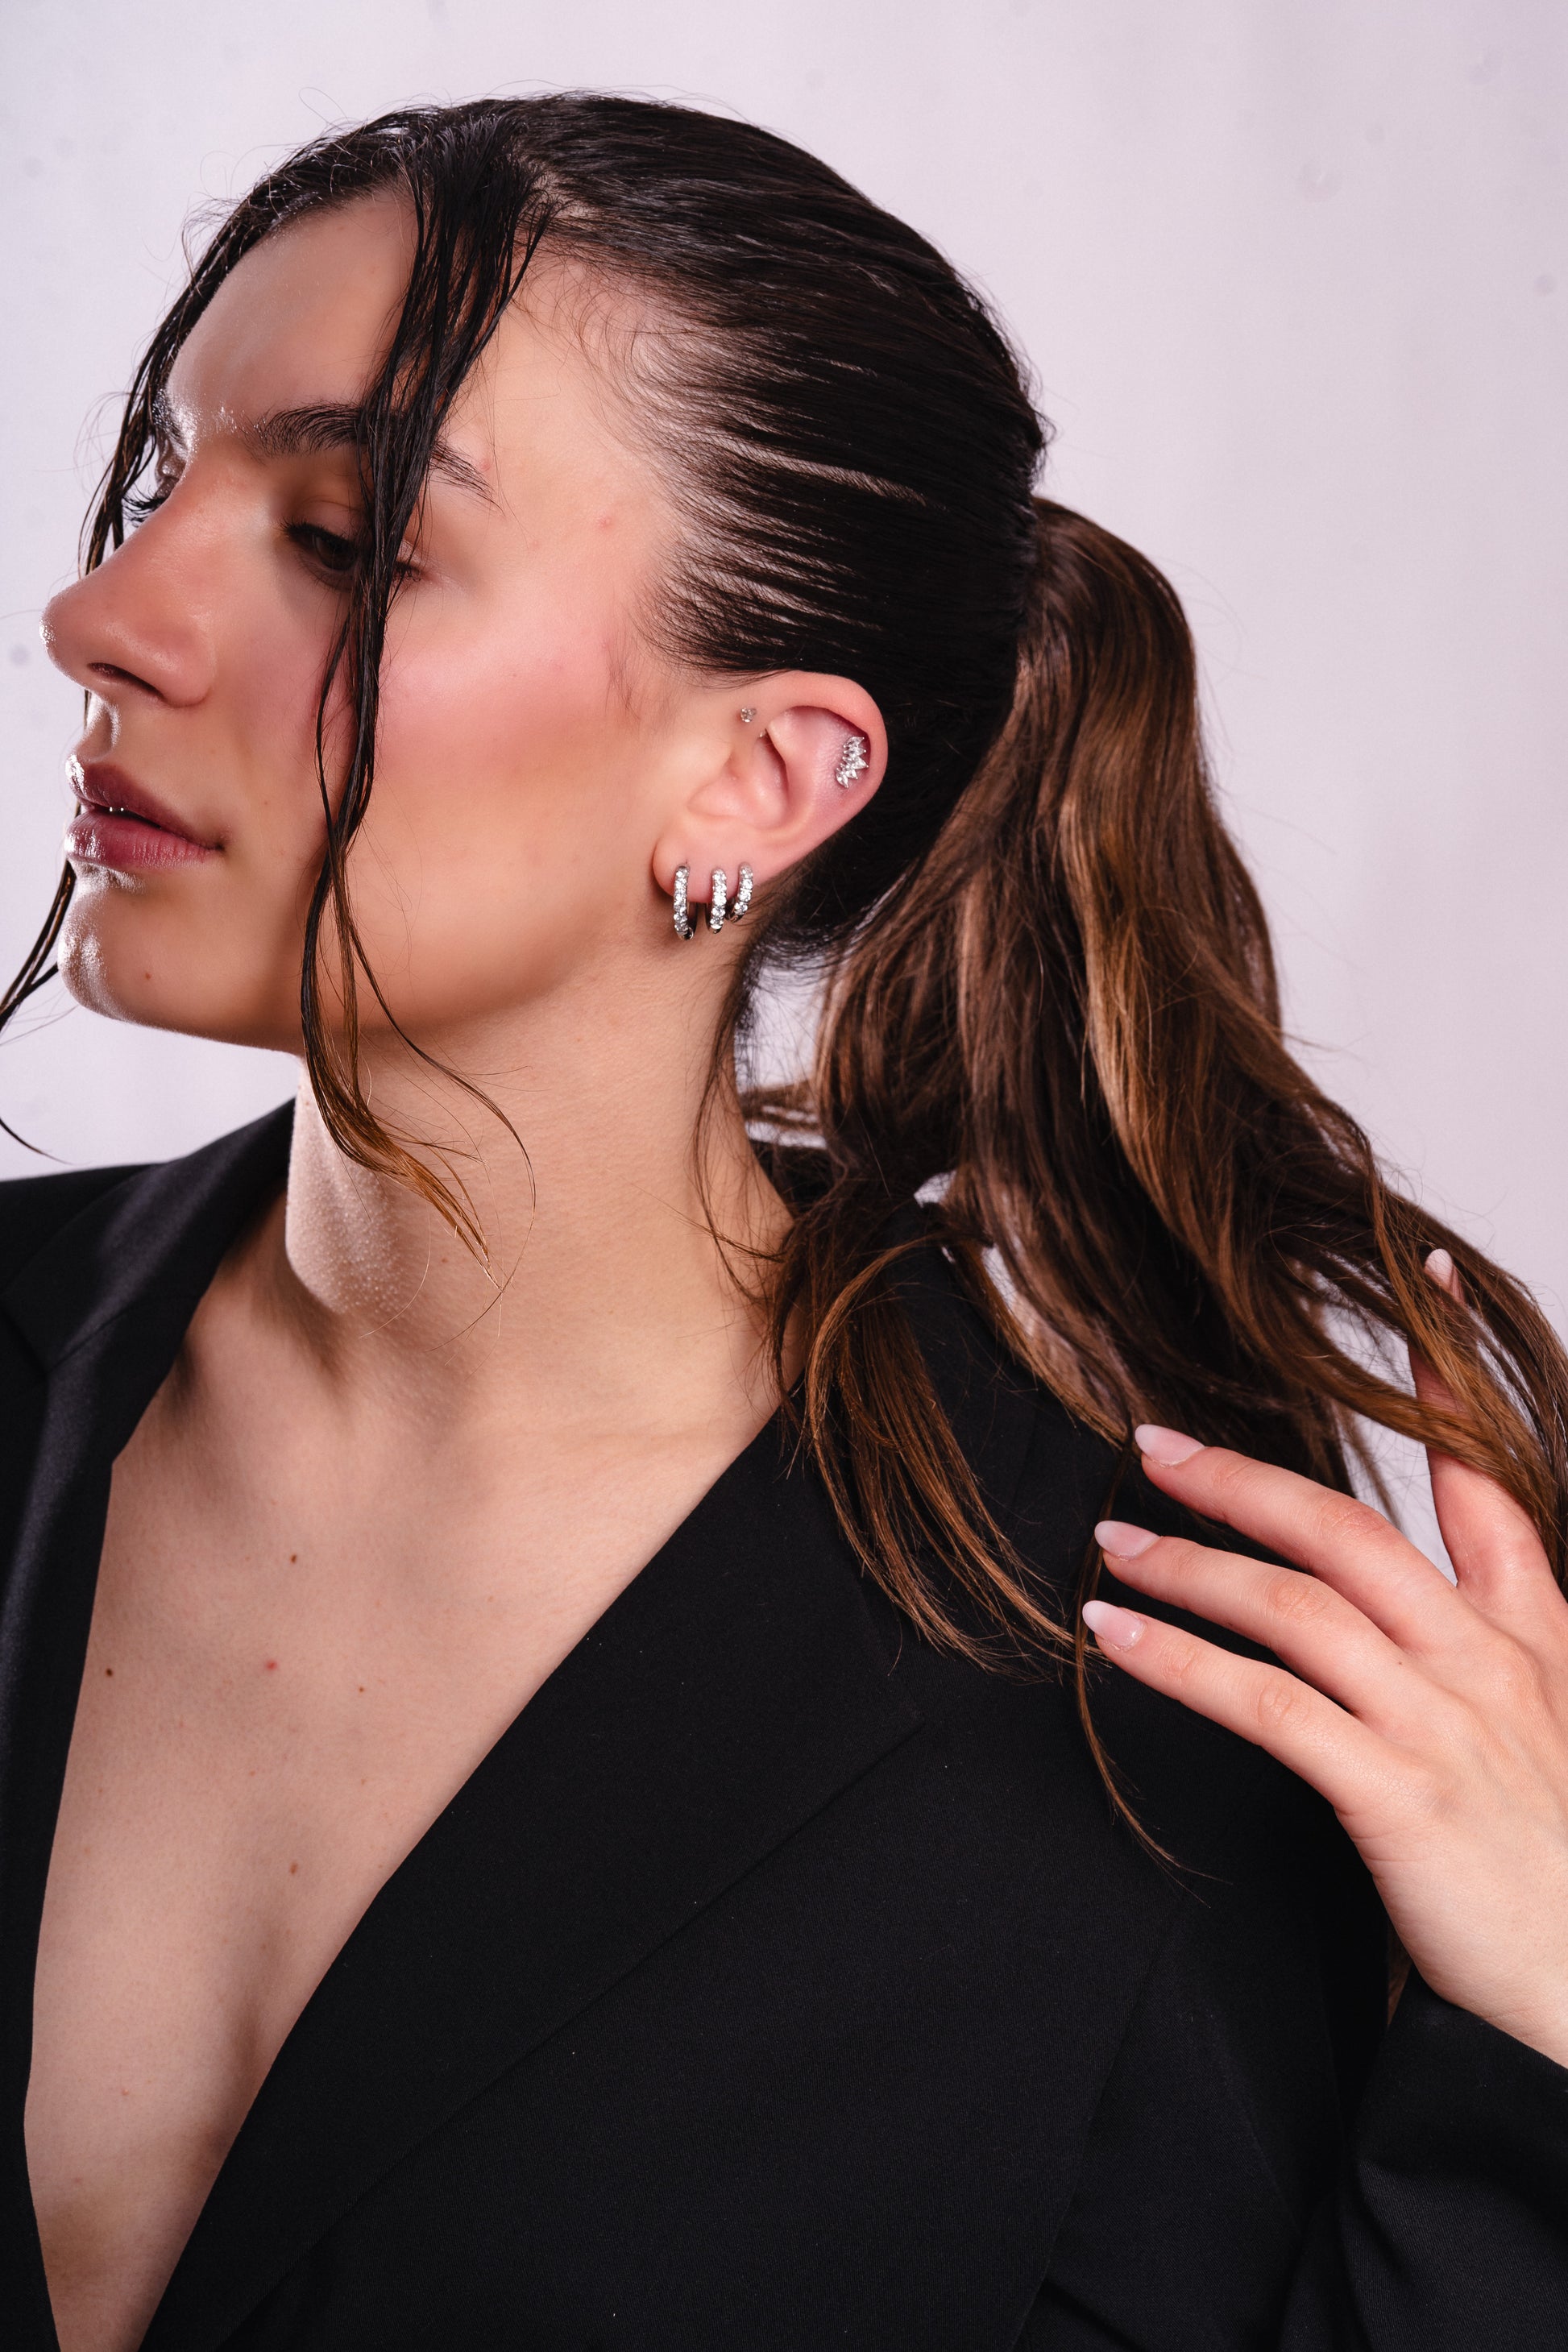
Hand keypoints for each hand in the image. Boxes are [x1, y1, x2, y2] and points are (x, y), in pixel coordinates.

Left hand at [1083, 1256, 1567, 2066]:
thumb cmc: (1557, 1879)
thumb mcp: (1544, 1736)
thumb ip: (1475, 1658)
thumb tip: (1386, 1613)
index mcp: (1535, 1635)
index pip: (1489, 1478)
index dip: (1451, 1379)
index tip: (1421, 1282)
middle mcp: (1490, 1660)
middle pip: (1350, 1528)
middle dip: (1242, 1478)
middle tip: (1153, 1443)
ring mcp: (1445, 1723)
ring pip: (1294, 1605)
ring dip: (1186, 1565)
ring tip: (1109, 1545)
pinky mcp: (1397, 1793)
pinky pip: (1265, 1704)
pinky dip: (1177, 1663)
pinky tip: (1114, 1642)